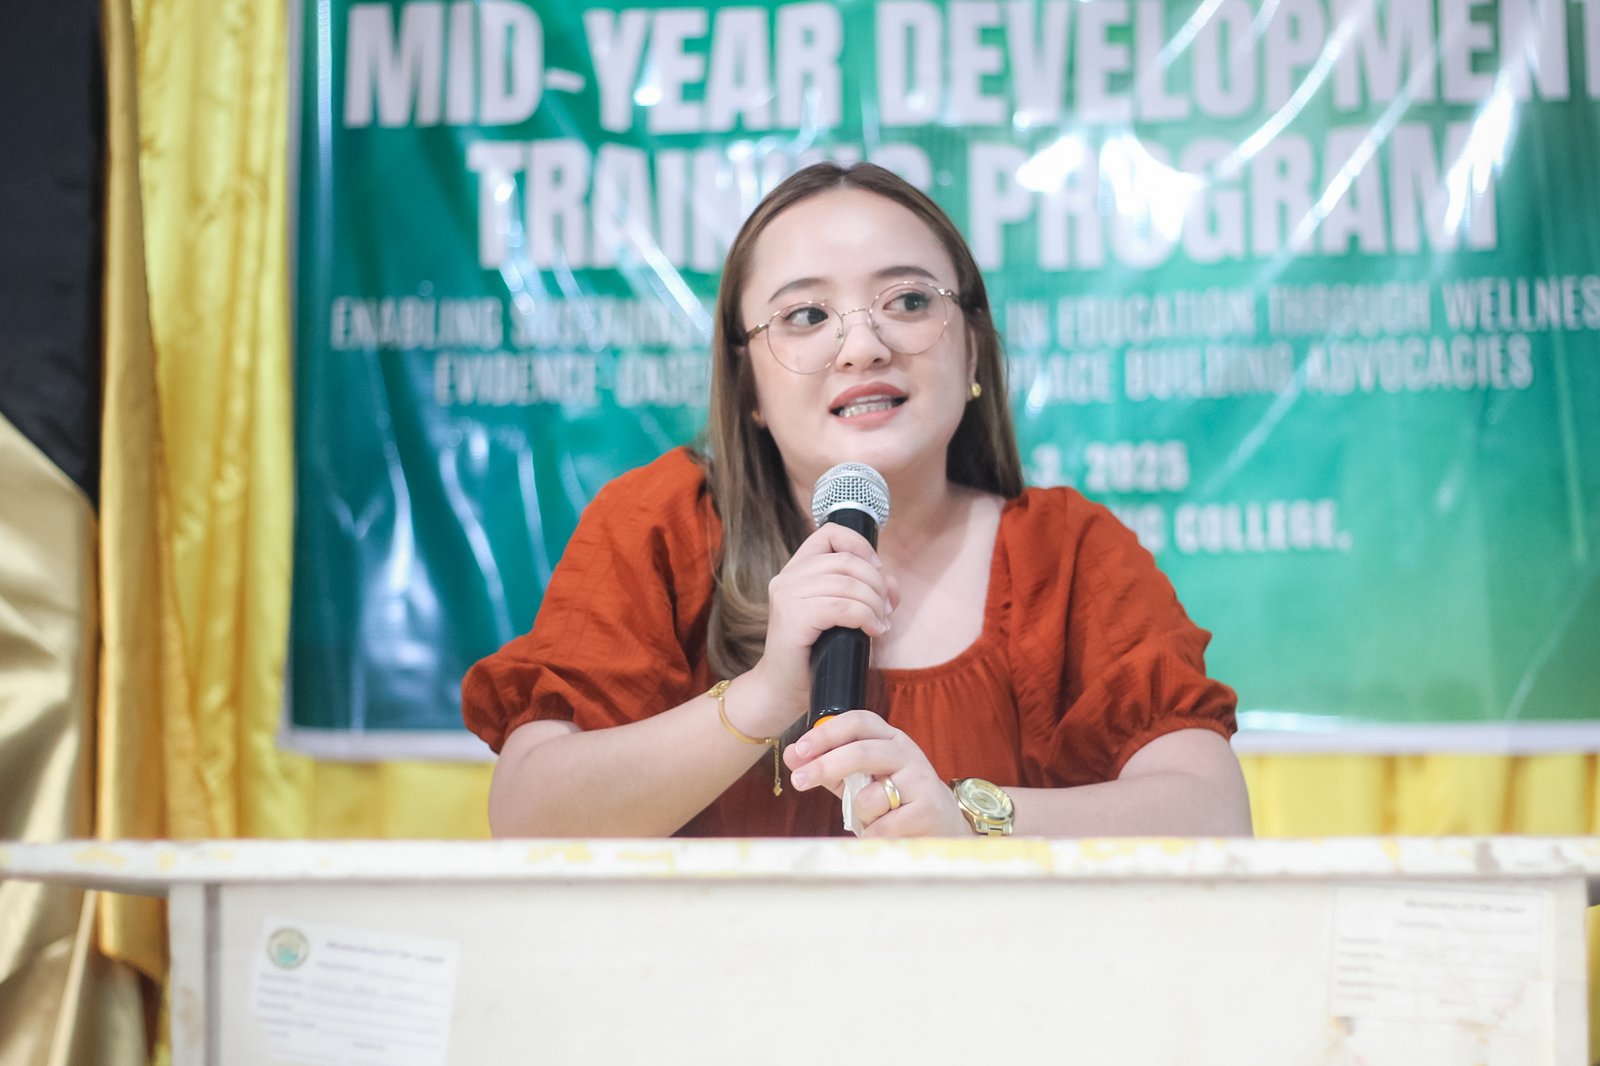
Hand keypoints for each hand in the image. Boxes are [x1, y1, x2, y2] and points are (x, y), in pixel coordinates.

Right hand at [746, 524, 897, 726]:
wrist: (781, 692)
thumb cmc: (813, 656)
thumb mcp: (839, 616)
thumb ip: (861, 592)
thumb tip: (891, 585)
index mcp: (795, 571)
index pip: (830, 533)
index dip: (861, 545)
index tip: (877, 570)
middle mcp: (786, 578)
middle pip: (846, 561)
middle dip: (876, 583)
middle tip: (886, 609)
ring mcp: (786, 597)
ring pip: (847, 584)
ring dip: (873, 604)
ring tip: (881, 624)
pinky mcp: (793, 619)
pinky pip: (842, 607)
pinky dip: (865, 617)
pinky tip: (873, 631)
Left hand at [783, 710, 969, 836]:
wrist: (943, 829)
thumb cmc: (894, 802)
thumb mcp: (862, 780)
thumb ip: (829, 767)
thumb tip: (791, 756)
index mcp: (890, 739)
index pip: (858, 721)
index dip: (826, 733)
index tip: (799, 750)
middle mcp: (907, 753)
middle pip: (861, 751)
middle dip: (825, 766)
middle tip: (798, 782)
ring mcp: (921, 780)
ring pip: (868, 796)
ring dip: (860, 814)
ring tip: (875, 818)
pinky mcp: (928, 809)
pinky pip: (881, 825)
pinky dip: (874, 834)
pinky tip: (889, 833)